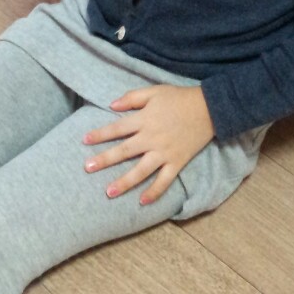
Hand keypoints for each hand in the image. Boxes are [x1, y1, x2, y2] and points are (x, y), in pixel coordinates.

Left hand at [82, 85, 214, 203]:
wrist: (209, 108)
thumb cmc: (179, 98)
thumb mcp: (154, 91)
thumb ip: (132, 97)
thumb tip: (111, 105)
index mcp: (144, 119)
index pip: (117, 128)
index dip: (100, 134)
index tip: (84, 140)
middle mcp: (151, 138)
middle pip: (124, 151)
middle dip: (104, 160)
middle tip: (87, 168)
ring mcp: (164, 153)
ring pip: (141, 171)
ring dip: (124, 182)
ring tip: (109, 192)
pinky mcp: (177, 162)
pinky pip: (164, 181)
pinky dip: (154, 192)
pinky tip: (142, 202)